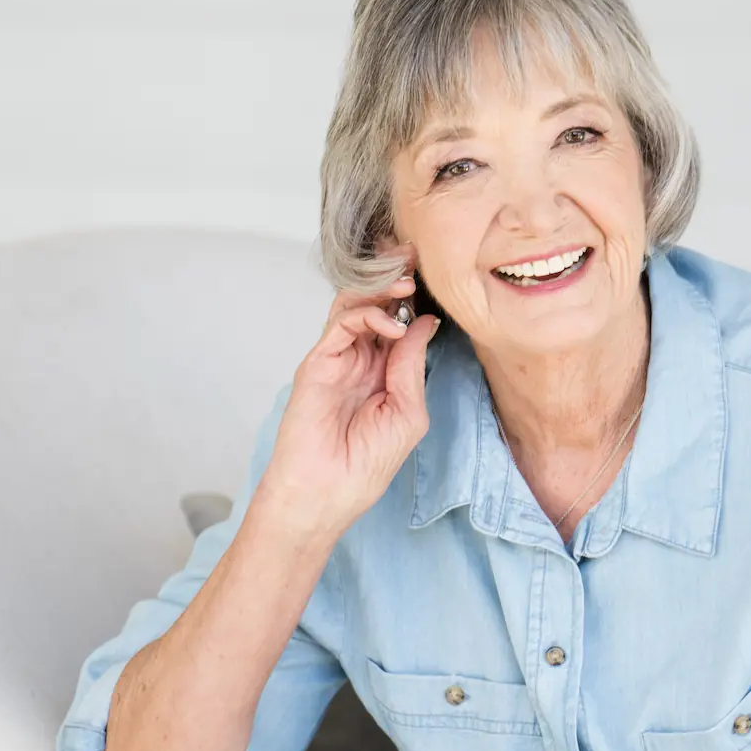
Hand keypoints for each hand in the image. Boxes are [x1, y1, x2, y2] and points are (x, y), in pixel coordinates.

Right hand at [256, 241, 441, 537]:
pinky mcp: (317, 362)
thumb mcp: (408, 411)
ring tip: (405, 284)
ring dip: (380, 290)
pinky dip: (366, 315)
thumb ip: (412, 365)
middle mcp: (359, 360)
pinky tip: (391, 326)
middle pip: (375, 305)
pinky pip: (340, 324)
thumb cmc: (366, 464)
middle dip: (395, 279)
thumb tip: (424, 322)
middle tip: (415, 258)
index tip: (433, 274)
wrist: (327, 492)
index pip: (398, 322)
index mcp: (383, 373)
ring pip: (354, 305)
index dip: (413, 298)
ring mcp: (336, 359)